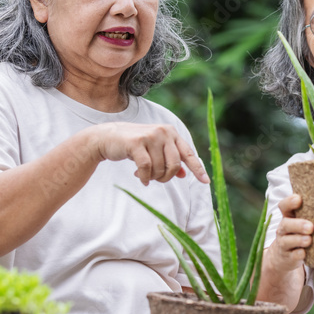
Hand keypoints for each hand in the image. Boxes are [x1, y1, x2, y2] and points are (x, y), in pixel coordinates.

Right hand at [90, 123, 208, 184]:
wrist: (108, 137)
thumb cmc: (135, 146)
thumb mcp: (154, 150)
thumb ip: (169, 159)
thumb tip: (183, 175)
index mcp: (171, 133)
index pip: (188, 154)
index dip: (197, 169)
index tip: (206, 182)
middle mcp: (164, 132)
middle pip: (174, 165)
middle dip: (166, 177)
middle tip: (156, 179)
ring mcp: (151, 136)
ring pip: (160, 168)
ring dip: (153, 177)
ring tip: (145, 175)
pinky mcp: (137, 142)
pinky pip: (146, 168)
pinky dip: (144, 178)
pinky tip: (140, 178)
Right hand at [267, 194, 312, 273]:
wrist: (284, 256)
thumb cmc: (299, 233)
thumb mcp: (302, 221)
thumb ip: (313, 212)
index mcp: (288, 217)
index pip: (284, 206)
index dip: (289, 202)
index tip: (299, 199)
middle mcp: (283, 229)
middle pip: (286, 224)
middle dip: (298, 225)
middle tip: (311, 227)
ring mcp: (284, 244)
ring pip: (287, 241)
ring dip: (298, 240)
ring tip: (309, 240)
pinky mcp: (288, 257)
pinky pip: (291, 256)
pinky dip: (297, 254)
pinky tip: (304, 253)